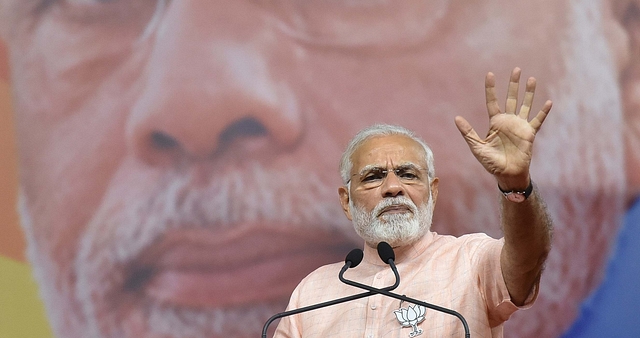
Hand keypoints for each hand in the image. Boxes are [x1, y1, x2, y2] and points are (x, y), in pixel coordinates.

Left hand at [454, 67, 551, 189]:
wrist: (507, 174)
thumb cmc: (491, 163)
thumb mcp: (477, 147)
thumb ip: (468, 132)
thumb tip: (456, 118)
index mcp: (495, 123)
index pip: (492, 101)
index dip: (491, 88)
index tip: (490, 74)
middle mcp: (508, 121)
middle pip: (511, 98)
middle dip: (513, 84)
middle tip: (516, 69)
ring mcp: (519, 126)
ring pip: (525, 105)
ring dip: (529, 93)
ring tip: (531, 79)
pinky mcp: (529, 134)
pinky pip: (538, 120)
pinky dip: (543, 112)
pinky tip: (548, 102)